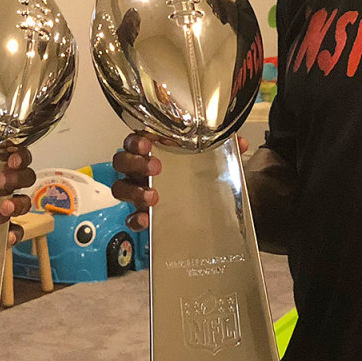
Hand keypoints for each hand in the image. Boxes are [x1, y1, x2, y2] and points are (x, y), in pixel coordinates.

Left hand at [0, 120, 35, 245]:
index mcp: (0, 162)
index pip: (20, 154)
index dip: (20, 156)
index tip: (10, 159)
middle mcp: (9, 182)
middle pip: (26, 177)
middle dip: (15, 178)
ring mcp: (8, 204)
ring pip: (25, 202)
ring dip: (17, 204)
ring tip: (2, 209)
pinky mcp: (4, 226)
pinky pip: (18, 230)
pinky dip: (16, 233)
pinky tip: (7, 236)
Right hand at [111, 132, 249, 230]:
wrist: (208, 200)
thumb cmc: (198, 173)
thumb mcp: (211, 158)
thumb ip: (223, 148)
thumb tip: (241, 142)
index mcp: (153, 150)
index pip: (134, 140)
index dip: (135, 141)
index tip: (148, 143)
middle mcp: (140, 170)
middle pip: (121, 162)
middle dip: (134, 162)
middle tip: (155, 167)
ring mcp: (138, 192)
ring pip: (120, 188)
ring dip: (133, 191)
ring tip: (153, 197)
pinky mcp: (143, 215)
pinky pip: (130, 218)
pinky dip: (135, 219)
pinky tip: (146, 220)